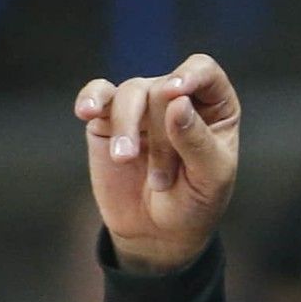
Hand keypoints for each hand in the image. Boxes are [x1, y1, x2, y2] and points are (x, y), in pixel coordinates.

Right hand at [74, 53, 240, 272]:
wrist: (157, 232)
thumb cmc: (195, 202)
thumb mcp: (209, 178)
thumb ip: (196, 140)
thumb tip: (176, 100)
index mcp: (214, 106)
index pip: (202, 70)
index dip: (189, 75)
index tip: (175, 92)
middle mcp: (178, 99)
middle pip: (162, 89)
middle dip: (161, 135)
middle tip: (163, 178)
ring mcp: (142, 107)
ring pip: (130, 94)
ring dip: (128, 129)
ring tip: (124, 159)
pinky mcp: (108, 121)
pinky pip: (98, 95)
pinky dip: (91, 99)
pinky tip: (86, 113)